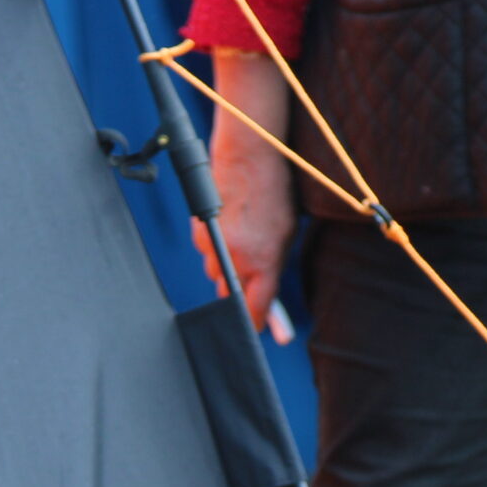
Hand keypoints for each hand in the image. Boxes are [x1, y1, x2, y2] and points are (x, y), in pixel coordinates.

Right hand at [195, 52, 297, 329]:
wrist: (248, 155)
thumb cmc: (275, 193)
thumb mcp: (287, 234)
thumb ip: (274, 268)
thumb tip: (266, 297)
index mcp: (264, 262)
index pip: (253, 309)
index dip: (254, 323)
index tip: (256, 331)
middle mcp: (236, 259)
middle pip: (229, 293)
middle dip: (238, 287)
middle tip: (250, 268)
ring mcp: (214, 247)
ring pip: (216, 271)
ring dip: (227, 262)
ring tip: (242, 233)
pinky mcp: (199, 233)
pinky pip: (207, 251)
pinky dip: (215, 244)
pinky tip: (228, 222)